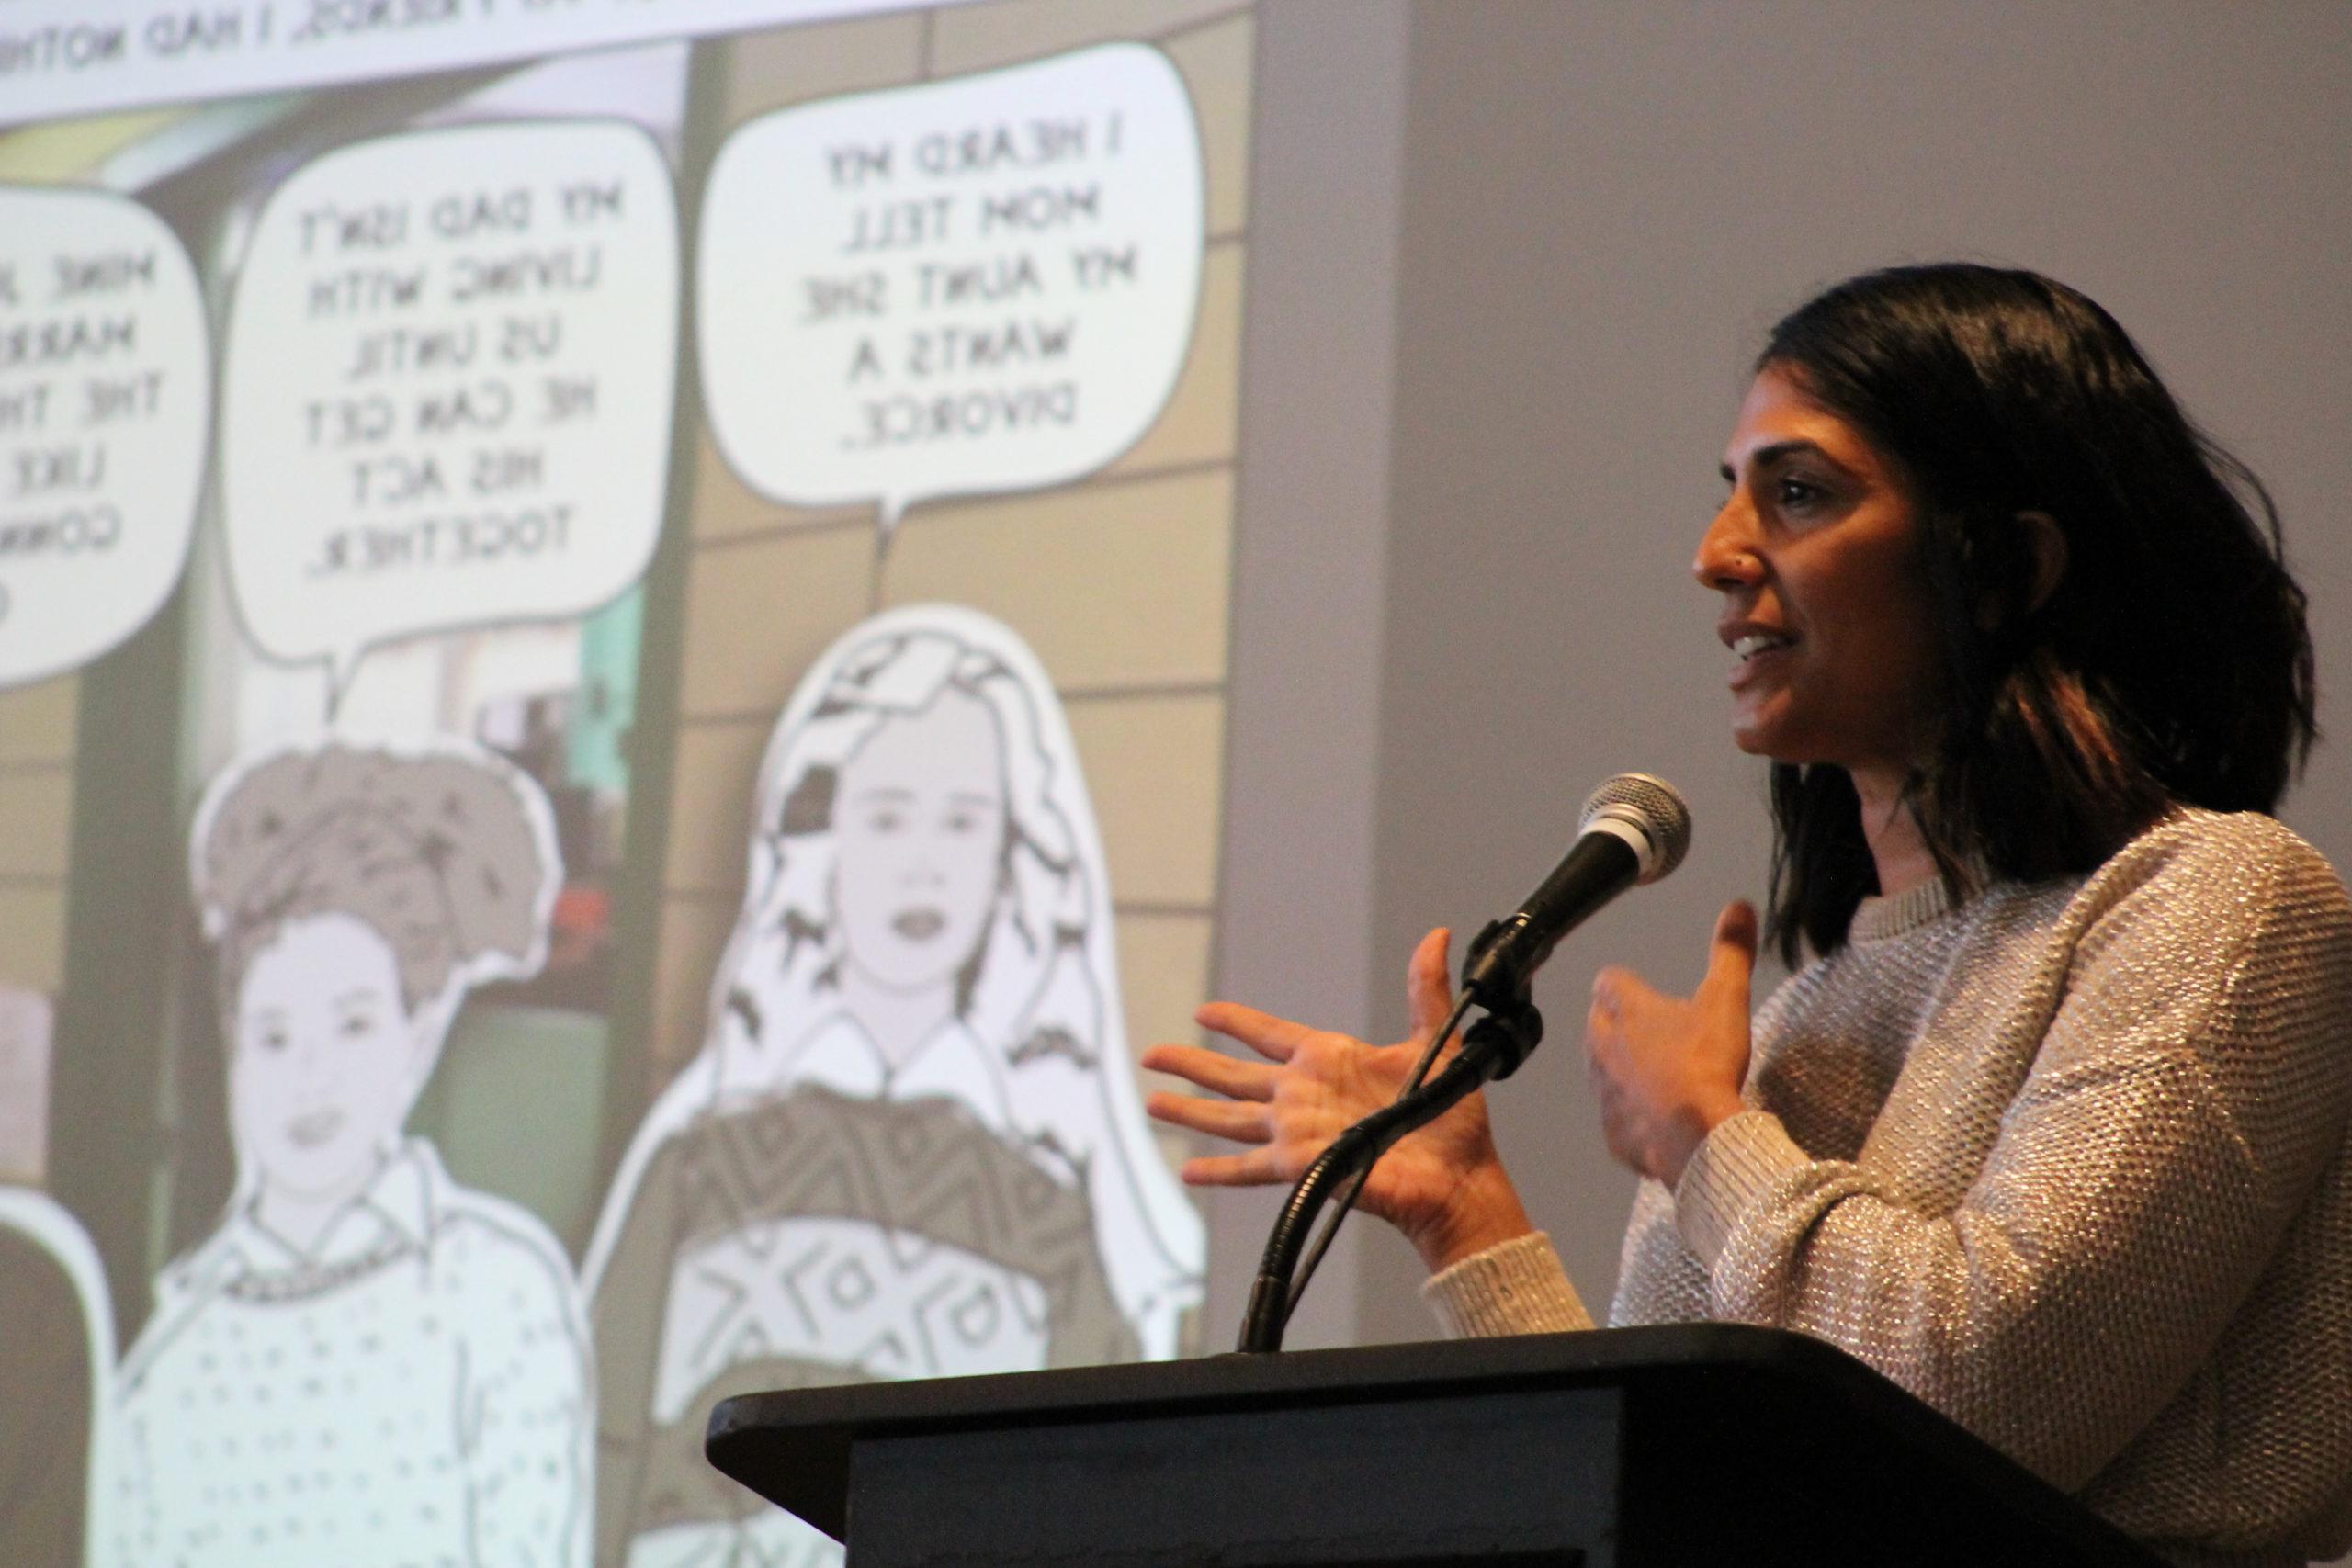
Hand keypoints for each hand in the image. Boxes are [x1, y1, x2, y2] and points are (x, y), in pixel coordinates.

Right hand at [1142, 927, 1534, 1272]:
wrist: (1457, 1174)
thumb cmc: (1451, 1117)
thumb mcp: (1434, 1042)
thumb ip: (1424, 989)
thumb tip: (1436, 935)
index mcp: (1328, 1060)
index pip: (1268, 1034)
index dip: (1236, 1022)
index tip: (1205, 1011)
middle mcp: (1303, 1095)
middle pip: (1233, 1075)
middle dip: (1191, 1064)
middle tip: (1151, 1054)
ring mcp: (1298, 1131)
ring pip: (1229, 1117)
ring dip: (1189, 1110)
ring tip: (1151, 1101)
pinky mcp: (1302, 1164)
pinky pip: (1249, 1167)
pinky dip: (1217, 1171)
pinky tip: (1186, 1171)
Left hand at [1583, 900, 1757, 1185]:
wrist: (1696, 1138)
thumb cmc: (1707, 1065)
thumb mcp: (1726, 1000)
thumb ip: (1731, 953)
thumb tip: (1739, 908)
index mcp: (1625, 1010)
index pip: (1609, 981)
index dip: (1625, 983)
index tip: (1642, 989)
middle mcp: (1602, 1047)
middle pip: (1598, 1024)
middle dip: (1619, 1025)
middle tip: (1655, 1032)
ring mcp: (1602, 1092)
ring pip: (1601, 1071)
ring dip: (1622, 1069)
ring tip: (1658, 1074)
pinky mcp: (1610, 1132)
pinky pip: (1616, 1117)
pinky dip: (1633, 1115)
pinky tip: (1660, 1119)